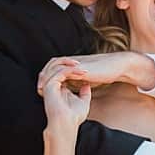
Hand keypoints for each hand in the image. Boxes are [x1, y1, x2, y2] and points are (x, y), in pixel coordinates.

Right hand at [37, 58, 90, 130]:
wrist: (67, 125)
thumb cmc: (73, 117)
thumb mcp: (82, 102)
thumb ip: (84, 93)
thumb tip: (87, 85)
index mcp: (55, 87)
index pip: (59, 70)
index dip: (70, 66)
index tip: (84, 69)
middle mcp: (50, 84)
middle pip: (53, 64)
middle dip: (66, 61)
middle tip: (80, 63)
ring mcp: (48, 85)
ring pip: (55, 65)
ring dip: (69, 64)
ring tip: (82, 67)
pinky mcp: (49, 86)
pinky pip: (59, 72)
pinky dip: (70, 70)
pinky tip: (81, 72)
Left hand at [39, 52, 154, 89]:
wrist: (114, 67)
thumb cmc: (102, 73)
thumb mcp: (85, 80)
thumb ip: (76, 83)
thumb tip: (69, 92)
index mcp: (70, 66)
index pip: (52, 70)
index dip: (46, 80)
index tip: (42, 91)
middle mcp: (70, 62)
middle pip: (50, 67)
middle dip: (43, 78)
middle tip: (39, 89)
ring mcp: (75, 63)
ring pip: (55, 66)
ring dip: (48, 77)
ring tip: (44, 87)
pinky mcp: (80, 66)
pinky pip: (65, 69)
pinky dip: (58, 76)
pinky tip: (56, 84)